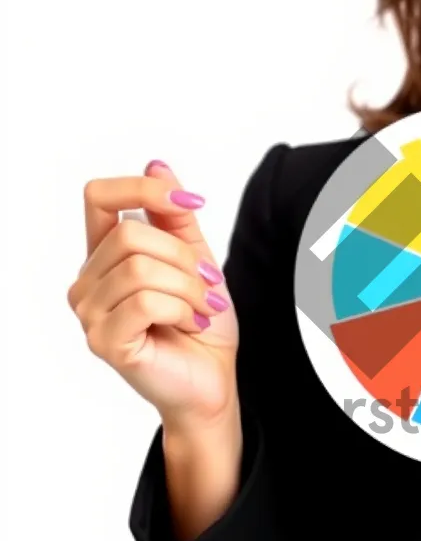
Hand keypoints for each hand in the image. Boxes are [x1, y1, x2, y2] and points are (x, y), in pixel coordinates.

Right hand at [67, 159, 239, 430]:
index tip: (191, 203)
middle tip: (207, 285)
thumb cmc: (200, 323)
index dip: (143, 189)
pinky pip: (145, 301)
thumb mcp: (195, 256)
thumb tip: (156, 164)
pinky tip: (190, 325)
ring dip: (188, 288)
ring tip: (202, 309)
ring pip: (139, 269)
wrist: (213, 377)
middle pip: (130, 235)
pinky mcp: (104, 341)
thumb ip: (174, 214)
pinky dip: (181, 309)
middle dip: (183, 257)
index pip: (98, 197)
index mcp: (103, 255)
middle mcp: (87, 282)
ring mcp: (89, 313)